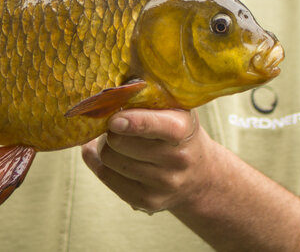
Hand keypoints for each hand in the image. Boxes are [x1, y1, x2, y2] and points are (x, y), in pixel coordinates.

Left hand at [81, 108, 206, 214]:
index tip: (114, 120)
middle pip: (119, 141)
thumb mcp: (172, 108)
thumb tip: (105, 99)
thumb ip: (144, 98)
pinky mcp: (148, 202)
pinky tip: (108, 157)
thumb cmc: (176, 131)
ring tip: (116, 141)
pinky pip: (107, 178)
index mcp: (182, 128)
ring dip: (105, 147)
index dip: (131, 122)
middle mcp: (177, 158)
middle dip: (110, 131)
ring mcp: (164, 183)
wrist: (200, 175)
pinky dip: (99, 164)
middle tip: (114, 126)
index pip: (155, 125)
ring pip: (110, 159)